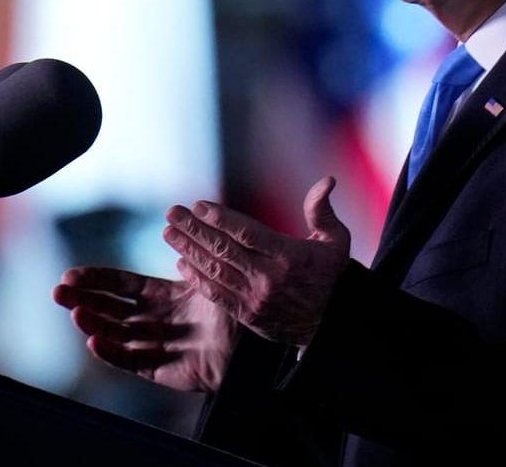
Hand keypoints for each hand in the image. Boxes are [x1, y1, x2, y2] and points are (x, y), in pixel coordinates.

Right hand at [53, 266, 238, 392]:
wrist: (253, 348)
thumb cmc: (234, 311)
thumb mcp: (210, 278)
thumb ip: (191, 257)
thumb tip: (173, 226)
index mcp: (162, 295)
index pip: (121, 284)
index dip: (96, 279)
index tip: (71, 274)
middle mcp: (153, 319)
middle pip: (110, 308)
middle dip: (83, 299)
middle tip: (57, 292)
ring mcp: (153, 344)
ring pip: (114, 334)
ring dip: (92, 324)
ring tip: (75, 313)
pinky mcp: (158, 369)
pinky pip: (129, 361)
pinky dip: (110, 353)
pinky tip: (94, 342)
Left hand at [164, 176, 350, 346]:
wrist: (330, 324)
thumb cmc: (330, 276)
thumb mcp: (335, 241)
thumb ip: (322, 211)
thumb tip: (327, 180)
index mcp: (289, 256)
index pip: (247, 233)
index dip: (220, 218)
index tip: (198, 205)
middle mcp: (269, 277)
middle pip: (224, 249)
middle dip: (194, 229)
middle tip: (172, 213)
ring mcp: (256, 298)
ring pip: (215, 270)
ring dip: (188, 250)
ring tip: (169, 233)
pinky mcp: (247, 315)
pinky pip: (216, 294)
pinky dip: (196, 278)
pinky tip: (181, 263)